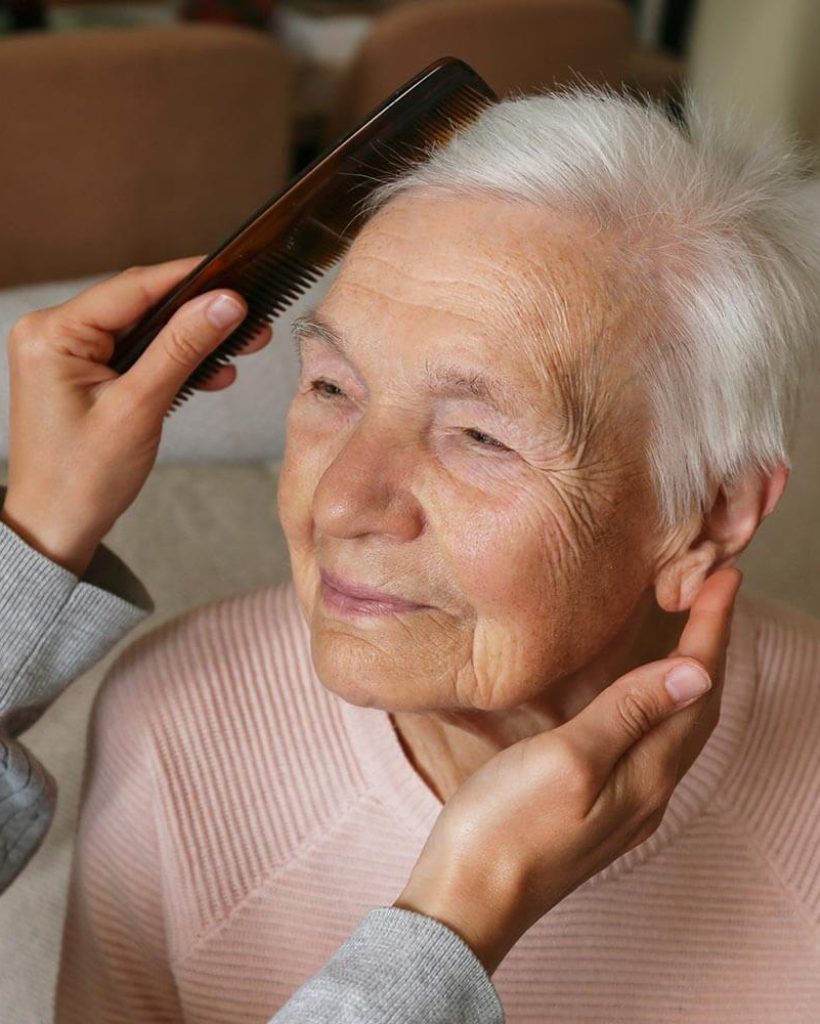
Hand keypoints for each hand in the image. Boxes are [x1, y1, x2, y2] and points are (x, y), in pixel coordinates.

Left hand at [1, 256, 271, 576]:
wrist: (56, 527)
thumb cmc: (81, 478)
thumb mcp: (139, 407)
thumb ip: (182, 349)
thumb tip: (224, 304)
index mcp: (53, 333)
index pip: (134, 288)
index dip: (192, 280)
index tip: (240, 279)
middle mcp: (54, 333)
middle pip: (141, 305)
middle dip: (198, 314)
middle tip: (251, 320)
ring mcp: (67, 353)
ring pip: (144, 330)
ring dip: (190, 341)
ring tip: (240, 347)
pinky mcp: (82, 373)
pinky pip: (136, 354)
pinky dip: (172, 362)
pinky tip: (209, 373)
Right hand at [395, 567, 741, 974]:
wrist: (468, 901)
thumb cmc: (507, 830)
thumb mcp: (569, 761)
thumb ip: (629, 715)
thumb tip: (695, 673)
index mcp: (646, 776)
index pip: (697, 690)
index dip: (712, 630)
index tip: (723, 576)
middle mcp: (647, 791)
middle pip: (696, 708)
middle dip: (711, 646)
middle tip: (713, 589)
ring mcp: (624, 803)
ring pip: (675, 726)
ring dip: (688, 673)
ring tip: (688, 627)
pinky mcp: (596, 807)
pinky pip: (648, 743)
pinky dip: (657, 702)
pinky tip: (639, 691)